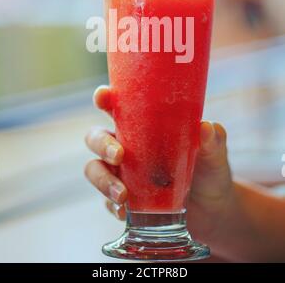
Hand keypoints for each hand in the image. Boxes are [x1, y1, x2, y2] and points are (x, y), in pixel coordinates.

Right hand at [84, 85, 233, 242]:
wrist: (214, 210)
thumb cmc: (209, 169)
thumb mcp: (214, 153)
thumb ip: (212, 139)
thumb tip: (205, 127)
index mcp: (143, 126)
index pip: (117, 107)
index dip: (104, 98)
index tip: (102, 97)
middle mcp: (127, 146)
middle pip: (96, 138)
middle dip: (101, 144)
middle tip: (119, 155)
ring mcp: (122, 174)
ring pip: (95, 170)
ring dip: (103, 180)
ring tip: (122, 195)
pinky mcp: (123, 201)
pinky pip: (106, 201)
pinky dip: (112, 206)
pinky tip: (126, 212)